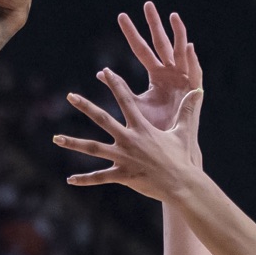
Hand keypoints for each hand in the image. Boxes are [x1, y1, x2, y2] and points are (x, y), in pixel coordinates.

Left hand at [51, 68, 204, 200]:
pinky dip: (84, 179)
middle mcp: (129, 139)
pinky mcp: (122, 175)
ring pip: (93, 148)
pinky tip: (70, 180)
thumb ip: (188, 110)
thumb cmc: (182, 157)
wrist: (181, 183)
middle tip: (70, 96)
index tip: (104, 71)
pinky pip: (99, 178)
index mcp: (142, 127)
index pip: (125, 100)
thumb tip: (199, 90)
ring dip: (73, 143)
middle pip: (102, 119)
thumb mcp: (184, 131)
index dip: (115, 84)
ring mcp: (123, 158)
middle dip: (85, 106)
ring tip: (56, 138)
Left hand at [118, 2, 203, 137]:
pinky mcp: (195, 90)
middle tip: (148, 4)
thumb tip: (101, 73)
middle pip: (160, 44)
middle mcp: (170, 73)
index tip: (121, 16)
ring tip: (173, 16)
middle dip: (154, 24)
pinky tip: (190, 45)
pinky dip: (193, 59)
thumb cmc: (153, 125)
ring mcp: (183, 78)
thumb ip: (119, 88)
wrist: (170, 146)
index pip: (141, 49)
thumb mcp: (134, 103)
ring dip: (178, 34)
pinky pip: (195, 72)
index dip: (132, 34)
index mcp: (157, 75)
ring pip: (180, 52)